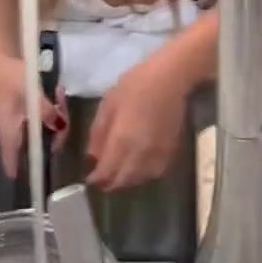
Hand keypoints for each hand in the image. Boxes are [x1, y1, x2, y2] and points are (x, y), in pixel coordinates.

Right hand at [0, 56, 68, 178]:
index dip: (24, 173)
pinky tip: (57, 93)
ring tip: (60, 96)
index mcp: (9, 131)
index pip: (12, 160)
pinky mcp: (27, 108)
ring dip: (56, 116)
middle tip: (64, 115)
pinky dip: (52, 108)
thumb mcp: (30, 94)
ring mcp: (20, 119)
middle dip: (56, 134)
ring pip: (43, 128)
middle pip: (37, 144)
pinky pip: (43, 115)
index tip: (40, 181)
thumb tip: (59, 127)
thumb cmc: (10, 77)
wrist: (0, 55)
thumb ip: (45, 111)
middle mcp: (14, 129)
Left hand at [85, 57, 190, 190]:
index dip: (97, 179)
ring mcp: (158, 153)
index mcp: (122, 141)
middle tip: (102, 181)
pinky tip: (140, 169)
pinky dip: (145, 175)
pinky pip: (157, 171)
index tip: (89, 178)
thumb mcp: (109, 104)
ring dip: (128, 181)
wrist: (171, 79)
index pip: (107, 172)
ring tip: (120, 176)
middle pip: (124, 180)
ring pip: (141, 179)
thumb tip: (92, 156)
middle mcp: (140, 153)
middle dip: (111, 183)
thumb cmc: (136, 85)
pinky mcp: (171, 149)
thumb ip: (99, 132)